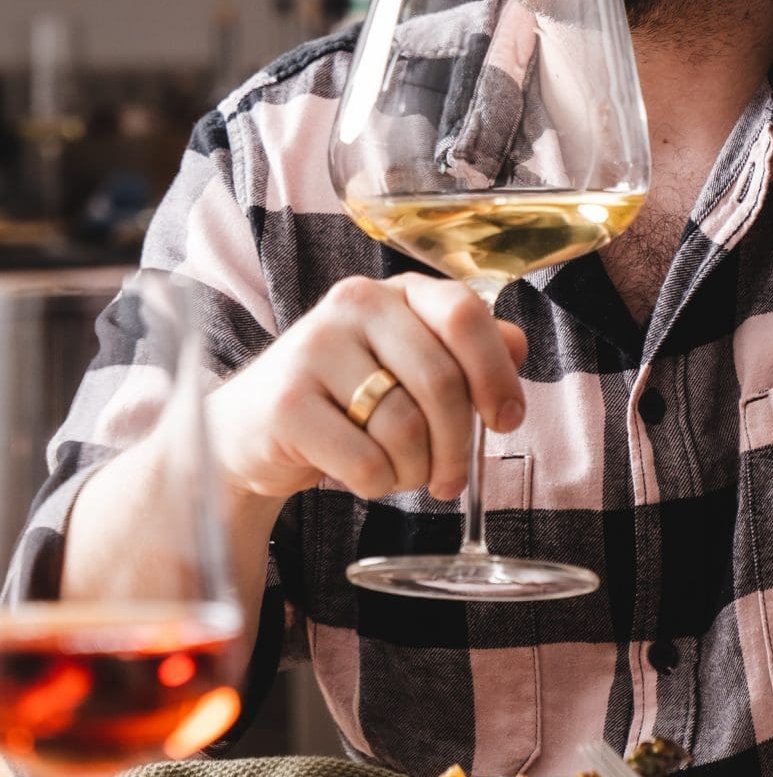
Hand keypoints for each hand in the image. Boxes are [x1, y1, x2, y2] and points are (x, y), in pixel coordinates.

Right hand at [205, 273, 526, 506]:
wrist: (249, 431)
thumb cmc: (343, 398)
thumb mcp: (406, 365)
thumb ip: (464, 351)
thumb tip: (518, 345)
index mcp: (394, 291)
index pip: (465, 315)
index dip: (496, 374)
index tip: (506, 420)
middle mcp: (354, 305)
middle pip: (441, 382)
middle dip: (458, 446)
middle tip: (451, 480)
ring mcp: (314, 349)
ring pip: (406, 428)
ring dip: (416, 470)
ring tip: (402, 475)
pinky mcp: (286, 403)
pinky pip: (367, 462)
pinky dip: (378, 485)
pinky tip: (365, 477)